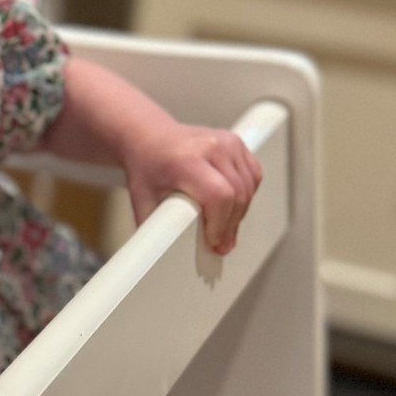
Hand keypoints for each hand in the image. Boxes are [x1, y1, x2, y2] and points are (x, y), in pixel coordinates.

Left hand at [122, 122, 262, 255]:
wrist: (149, 137)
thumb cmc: (146, 167)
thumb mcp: (142, 198)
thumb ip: (155, 227)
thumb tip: (161, 258)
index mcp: (186, 159)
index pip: (219, 195)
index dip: (220, 224)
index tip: (214, 241)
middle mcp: (210, 146)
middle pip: (237, 194)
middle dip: (231, 225)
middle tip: (222, 244)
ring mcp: (226, 141)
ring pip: (248, 187)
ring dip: (240, 212)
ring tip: (225, 227)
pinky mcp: (236, 142)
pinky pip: (253, 175)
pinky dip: (248, 193)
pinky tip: (233, 204)